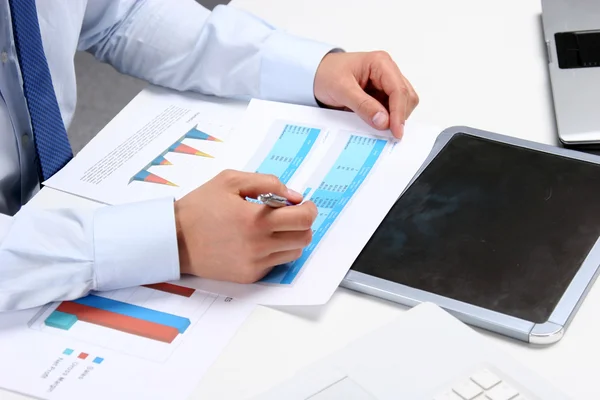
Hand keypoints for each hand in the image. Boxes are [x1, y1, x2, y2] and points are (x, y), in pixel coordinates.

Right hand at [175, 170, 316, 283]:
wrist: (174, 239)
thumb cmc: (200, 207)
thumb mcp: (230, 181)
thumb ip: (267, 182)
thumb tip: (294, 196)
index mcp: (256, 219)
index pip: (303, 218)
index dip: (308, 208)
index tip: (302, 204)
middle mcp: (258, 245)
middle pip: (304, 237)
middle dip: (303, 223)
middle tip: (291, 215)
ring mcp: (254, 263)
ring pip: (293, 252)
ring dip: (291, 238)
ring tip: (273, 228)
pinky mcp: (249, 276)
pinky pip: (275, 264)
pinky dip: (274, 252)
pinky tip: (258, 241)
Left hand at [314, 51, 418, 138]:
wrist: (316, 75)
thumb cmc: (326, 74)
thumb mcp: (341, 89)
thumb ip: (363, 105)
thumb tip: (383, 120)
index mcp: (381, 63)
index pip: (399, 90)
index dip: (399, 112)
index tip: (396, 131)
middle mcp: (388, 71)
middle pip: (407, 97)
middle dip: (399, 116)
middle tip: (388, 133)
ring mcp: (386, 84)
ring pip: (403, 104)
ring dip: (394, 118)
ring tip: (379, 127)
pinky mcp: (382, 95)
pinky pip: (392, 110)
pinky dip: (388, 119)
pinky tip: (377, 124)